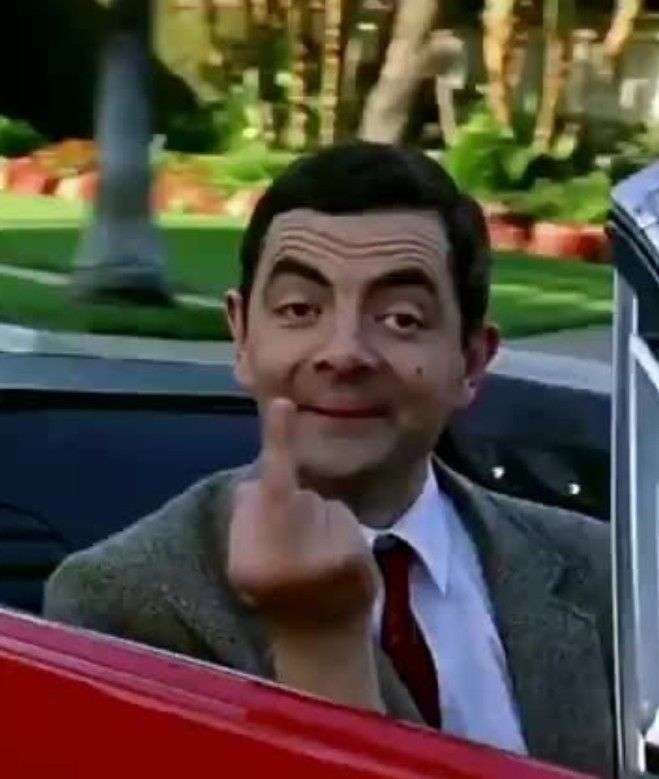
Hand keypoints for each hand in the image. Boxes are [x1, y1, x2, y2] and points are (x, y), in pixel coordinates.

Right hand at [227, 398, 382, 710]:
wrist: (318, 645)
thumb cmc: (276, 593)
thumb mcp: (244, 562)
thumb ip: (249, 515)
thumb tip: (265, 478)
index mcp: (245, 560)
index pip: (262, 491)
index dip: (277, 441)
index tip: (284, 403)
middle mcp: (283, 556)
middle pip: (293, 492)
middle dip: (296, 508)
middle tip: (297, 554)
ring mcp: (323, 559)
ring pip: (323, 504)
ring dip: (321, 523)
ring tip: (318, 562)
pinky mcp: (354, 561)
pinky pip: (345, 521)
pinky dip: (343, 536)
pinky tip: (340, 567)